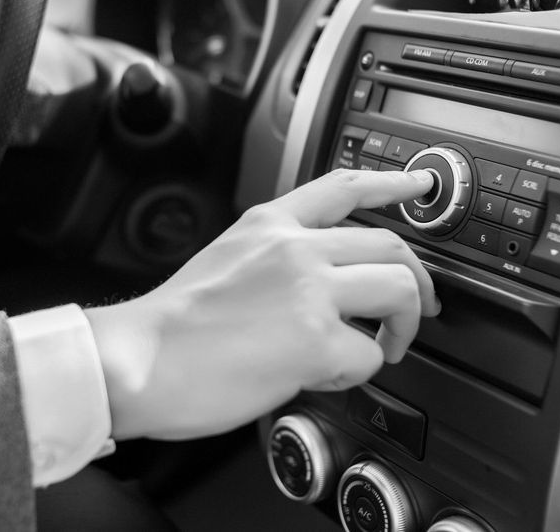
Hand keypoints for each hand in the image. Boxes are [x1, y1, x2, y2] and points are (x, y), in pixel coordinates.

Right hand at [85, 168, 438, 440]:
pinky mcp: (315, 340)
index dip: (393, 184)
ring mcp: (309, 291)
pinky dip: (358, 371)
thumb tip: (315, 287)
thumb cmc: (170, 325)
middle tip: (415, 307)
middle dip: (417, 280)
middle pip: (391, 244)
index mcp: (269, 225)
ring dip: (402, 325)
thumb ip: (273, 259)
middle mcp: (295, 248)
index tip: (419, 186)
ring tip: (384, 347)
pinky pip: (369, 355)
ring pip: (398, 289)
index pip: (345, 187)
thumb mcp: (223, 259)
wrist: (139, 361)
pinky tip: (327, 375)